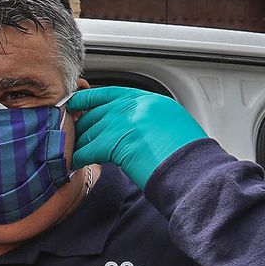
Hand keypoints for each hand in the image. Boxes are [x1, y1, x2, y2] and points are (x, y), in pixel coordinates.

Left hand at [69, 87, 209, 190]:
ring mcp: (125, 122)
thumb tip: (128, 128)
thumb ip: (146, 120)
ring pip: (89, 130)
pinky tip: (73, 165)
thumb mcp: (170, 126)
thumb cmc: (188, 157)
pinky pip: (87, 149)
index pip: (112, 93)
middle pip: (96, 112)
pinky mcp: (115, 142)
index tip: (76, 102)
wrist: (194, 172)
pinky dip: (78, 158)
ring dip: (78, 143)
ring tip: (70, 153)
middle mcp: (136, 106)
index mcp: (151, 101)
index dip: (90, 99)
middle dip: (82, 127)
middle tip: (70, 137)